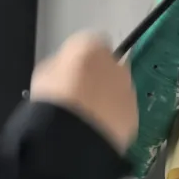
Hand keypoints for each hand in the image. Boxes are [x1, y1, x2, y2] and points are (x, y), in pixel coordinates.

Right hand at [29, 32, 137, 153]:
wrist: (74, 135)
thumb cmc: (53, 99)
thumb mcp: (44, 73)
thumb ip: (60, 66)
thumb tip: (64, 71)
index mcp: (90, 45)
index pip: (88, 43)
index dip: (78, 57)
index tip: (69, 70)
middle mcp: (114, 62)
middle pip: (107, 64)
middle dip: (97, 76)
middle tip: (80, 94)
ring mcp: (127, 88)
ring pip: (117, 88)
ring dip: (107, 96)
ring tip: (88, 115)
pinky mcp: (134, 114)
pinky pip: (122, 110)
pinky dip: (114, 116)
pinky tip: (97, 127)